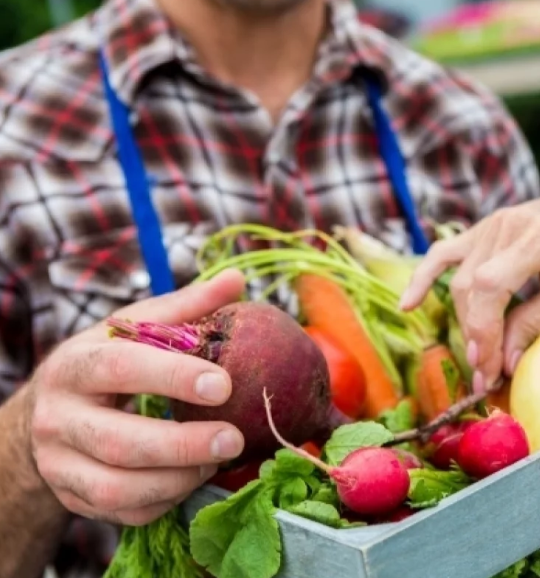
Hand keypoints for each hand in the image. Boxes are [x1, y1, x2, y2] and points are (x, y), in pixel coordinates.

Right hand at [27, 270, 247, 526]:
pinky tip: (192, 479)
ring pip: (117, 487)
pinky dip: (165, 501)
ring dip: (178, 479)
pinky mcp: (73, 498)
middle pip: (118, 441)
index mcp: (77, 364)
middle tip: (235, 440)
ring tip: (217, 460)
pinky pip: (123, 512)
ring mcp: (60, 464)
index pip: (121, 368)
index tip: (224, 384)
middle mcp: (59, 416)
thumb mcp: (133, 329)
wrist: (50, 412)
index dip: (172, 377)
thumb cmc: (108, 363)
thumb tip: (237, 279)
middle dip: (183, 445)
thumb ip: (185, 308)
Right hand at [401, 187, 539, 391]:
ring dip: (464, 324)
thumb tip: (506, 362)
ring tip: (478, 360)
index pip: (492, 286)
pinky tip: (408, 304)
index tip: (490, 368)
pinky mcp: (481, 230)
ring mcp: (490, 224)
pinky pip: (443, 254)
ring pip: (459, 281)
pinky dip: (423, 278)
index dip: (485, 332)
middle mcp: (507, 225)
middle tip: (489, 377)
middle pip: (472, 288)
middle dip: (477, 338)